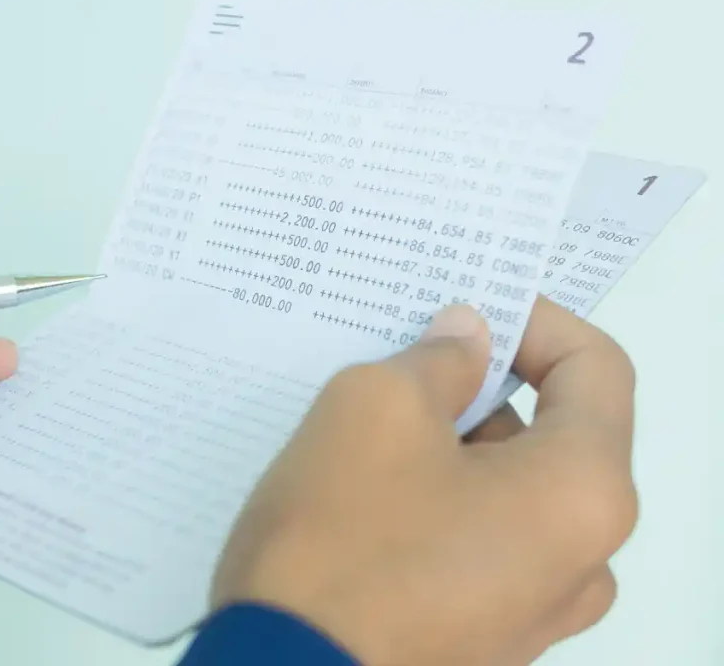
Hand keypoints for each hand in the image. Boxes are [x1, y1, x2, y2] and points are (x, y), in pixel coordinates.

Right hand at [212, 298, 636, 665]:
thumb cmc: (342, 539)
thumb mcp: (375, 410)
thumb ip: (437, 359)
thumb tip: (467, 339)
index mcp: (583, 495)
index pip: (595, 368)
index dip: (534, 318)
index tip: (466, 304)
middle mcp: (581, 560)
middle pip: (549, 433)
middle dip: (480, 384)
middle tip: (402, 358)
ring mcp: (532, 610)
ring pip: (507, 490)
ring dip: (451, 444)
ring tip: (371, 425)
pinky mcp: (481, 637)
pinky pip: (478, 540)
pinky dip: (438, 498)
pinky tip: (366, 491)